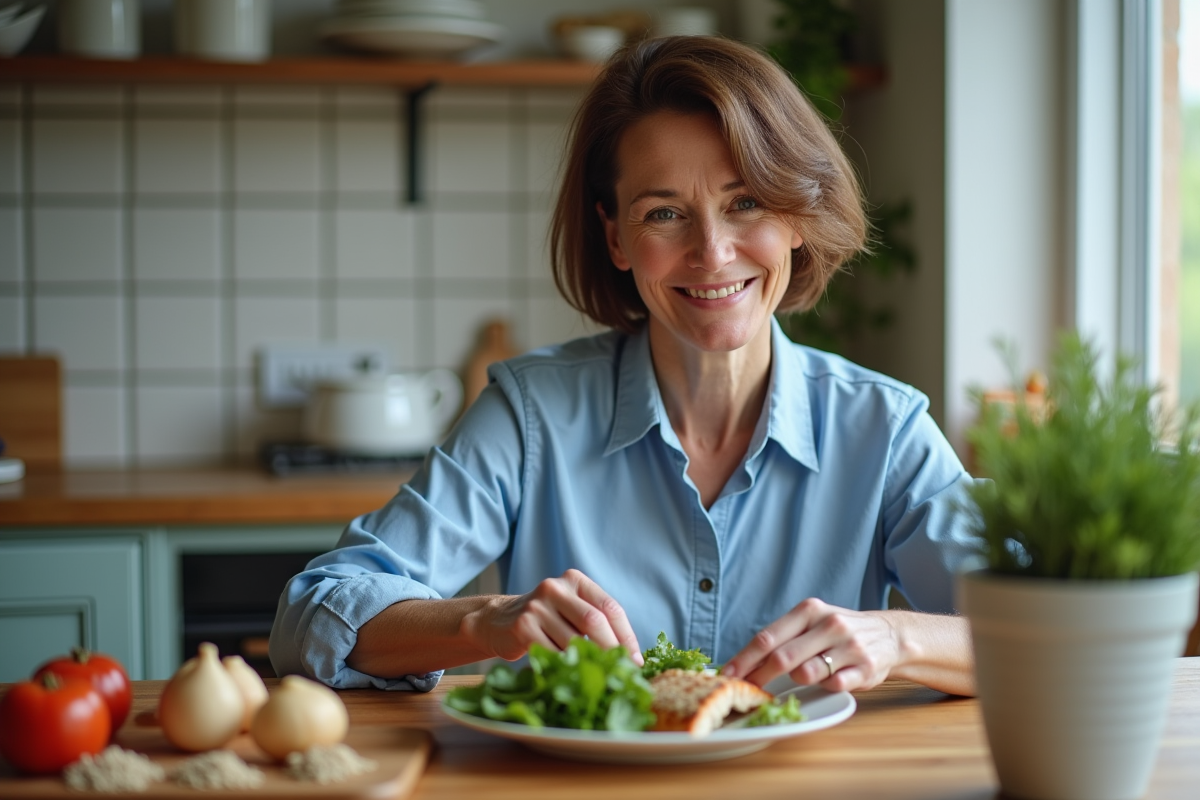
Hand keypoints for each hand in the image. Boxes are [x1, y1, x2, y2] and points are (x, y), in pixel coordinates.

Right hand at [469, 569, 642, 664]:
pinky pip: (552, 652)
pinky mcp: (522, 626)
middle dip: (612, 649)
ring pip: (573, 640)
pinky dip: (565, 666)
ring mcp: (537, 606)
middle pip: (593, 621)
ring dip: (587, 662)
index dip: (626, 635)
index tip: (636, 660)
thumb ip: (596, 623)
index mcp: (575, 580)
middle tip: (623, 671)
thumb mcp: (572, 612)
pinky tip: (571, 674)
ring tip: (598, 676)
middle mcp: (555, 588)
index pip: (609, 607)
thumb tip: (631, 657)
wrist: (498, 622)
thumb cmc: (547, 621)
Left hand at [721, 598, 899, 692]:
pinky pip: (835, 684)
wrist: (889, 635)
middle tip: (746, 690)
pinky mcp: (864, 669)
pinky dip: (825, 687)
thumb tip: (744, 662)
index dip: (744, 659)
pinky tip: (827, 682)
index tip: (727, 675)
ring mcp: (848, 647)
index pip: (767, 638)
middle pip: (783, 657)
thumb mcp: (811, 622)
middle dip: (759, 677)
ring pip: (807, 672)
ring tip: (799, 679)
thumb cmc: (838, 632)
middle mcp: (828, 625)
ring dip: (796, 681)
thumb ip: (783, 638)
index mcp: (809, 611)